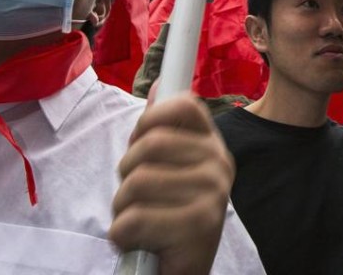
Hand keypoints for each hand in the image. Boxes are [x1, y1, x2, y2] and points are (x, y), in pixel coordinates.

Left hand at [110, 94, 234, 274]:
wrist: (181, 269)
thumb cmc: (168, 215)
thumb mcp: (167, 168)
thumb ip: (163, 129)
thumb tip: (161, 85)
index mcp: (212, 145)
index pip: (184, 105)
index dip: (150, 120)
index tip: (141, 144)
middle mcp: (219, 164)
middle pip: (150, 143)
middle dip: (127, 173)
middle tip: (136, 195)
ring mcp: (213, 193)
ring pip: (137, 182)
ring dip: (122, 207)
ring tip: (138, 220)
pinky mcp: (199, 225)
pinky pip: (134, 218)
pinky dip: (123, 234)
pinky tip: (138, 241)